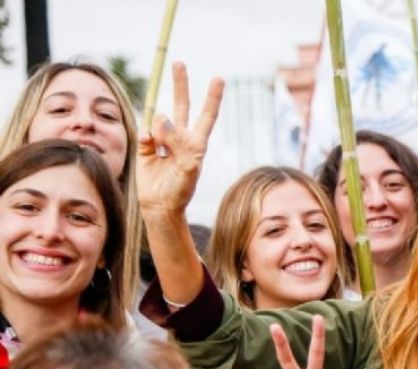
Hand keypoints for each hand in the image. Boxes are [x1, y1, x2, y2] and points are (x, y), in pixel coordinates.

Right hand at [137, 62, 223, 217]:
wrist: (161, 205)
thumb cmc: (180, 189)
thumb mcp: (188, 168)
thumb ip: (179, 143)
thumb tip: (163, 119)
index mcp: (197, 143)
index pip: (207, 115)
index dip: (212, 97)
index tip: (219, 78)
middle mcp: (181, 137)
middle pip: (181, 105)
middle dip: (180, 84)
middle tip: (179, 62)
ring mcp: (163, 140)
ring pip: (161, 118)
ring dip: (162, 129)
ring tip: (163, 149)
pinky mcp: (147, 145)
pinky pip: (146, 132)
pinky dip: (148, 139)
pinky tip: (151, 150)